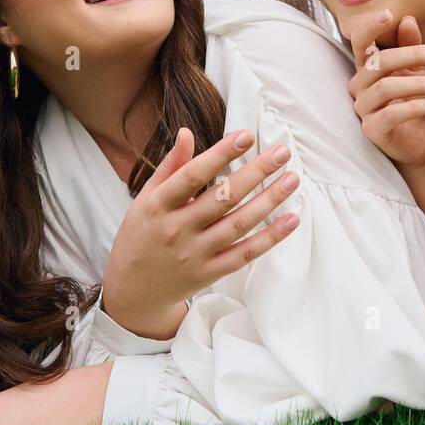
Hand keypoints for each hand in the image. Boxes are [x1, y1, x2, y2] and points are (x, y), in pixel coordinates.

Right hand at [102, 128, 299, 337]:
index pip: (193, 175)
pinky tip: (291, 220)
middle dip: (255, 172)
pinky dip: (270, 238)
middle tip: (282, 152)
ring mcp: (195, 254)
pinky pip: (244, 254)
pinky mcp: (209, 274)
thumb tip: (186, 132)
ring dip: (269, 201)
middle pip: (223, 198)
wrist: (132, 292)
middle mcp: (177, 229)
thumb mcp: (145, 199)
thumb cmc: (140, 235)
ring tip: (292, 179)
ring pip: (239, 224)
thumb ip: (169, 167)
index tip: (246, 135)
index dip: (221, 153)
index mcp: (158, 205)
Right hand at [348, 10, 424, 171]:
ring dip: (420, 84)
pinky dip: (416, 106)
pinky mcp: (372, 129)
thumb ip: (410, 46)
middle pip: (380, 62)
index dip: (371, 27)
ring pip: (386, 87)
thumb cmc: (411, 102)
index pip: (360, 41)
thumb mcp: (416, 71)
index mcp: (366, 67)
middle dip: (414, 55)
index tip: (390, 13)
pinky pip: (392, 114)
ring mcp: (363, 108)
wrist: (416, 142)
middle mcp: (359, 85)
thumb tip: (408, 20)